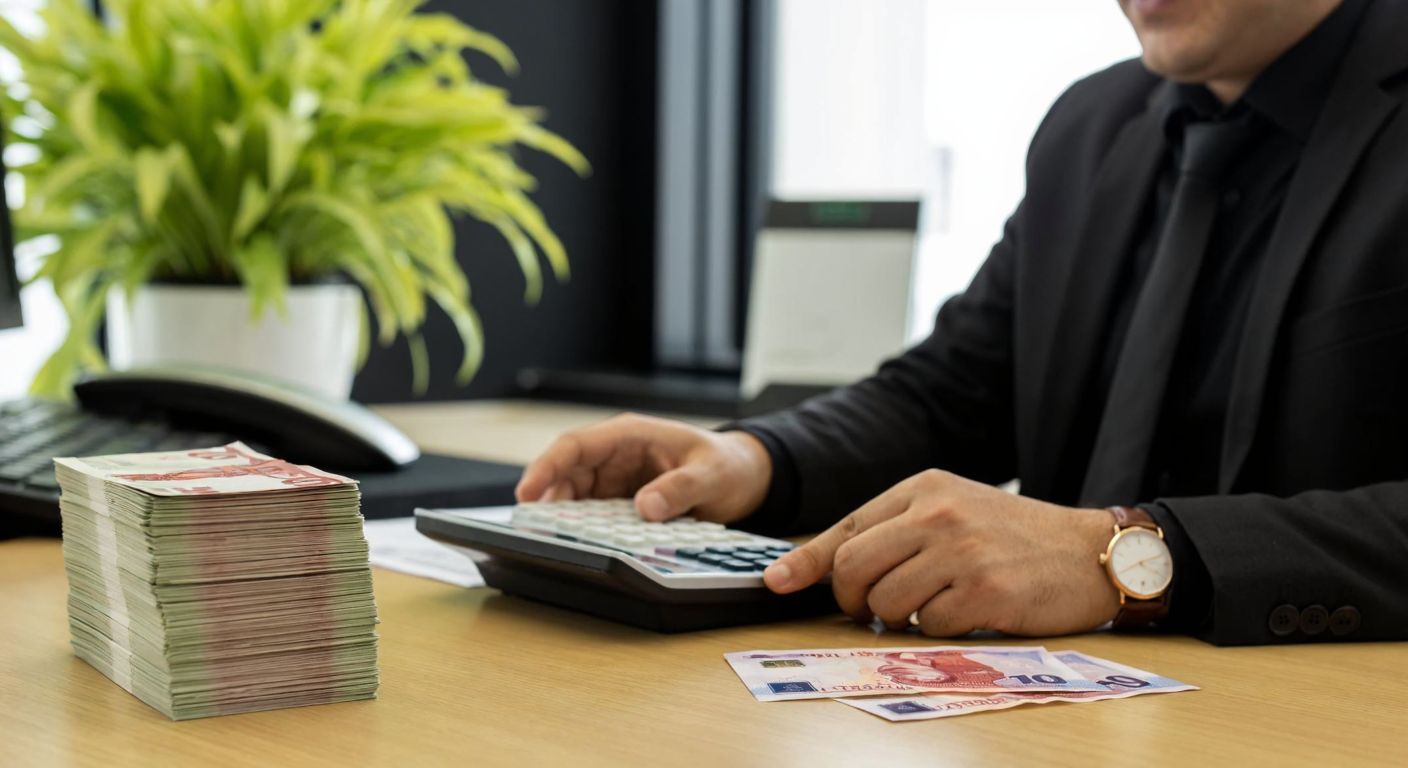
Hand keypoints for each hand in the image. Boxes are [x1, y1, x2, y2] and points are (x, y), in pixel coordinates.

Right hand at [515, 413, 771, 523]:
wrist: (743, 478)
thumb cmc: (726, 465)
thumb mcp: (710, 474)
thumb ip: (680, 488)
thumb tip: (645, 507)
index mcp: (630, 435)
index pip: (576, 446)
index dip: (547, 467)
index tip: (527, 493)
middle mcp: (615, 455)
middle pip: (566, 474)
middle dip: (545, 499)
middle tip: (531, 530)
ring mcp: (615, 480)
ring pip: (573, 497)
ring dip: (559, 518)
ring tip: (544, 541)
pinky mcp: (620, 503)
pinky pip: (591, 516)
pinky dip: (579, 529)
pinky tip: (572, 547)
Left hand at [763, 469, 1121, 636]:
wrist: (1091, 551)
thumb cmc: (1015, 536)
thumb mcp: (954, 510)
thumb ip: (897, 532)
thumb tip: (827, 569)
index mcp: (924, 488)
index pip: (847, 528)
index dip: (806, 562)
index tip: (776, 582)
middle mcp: (938, 513)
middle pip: (853, 568)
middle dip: (852, 600)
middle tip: (873, 610)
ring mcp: (961, 551)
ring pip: (886, 602)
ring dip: (900, 619)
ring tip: (931, 607)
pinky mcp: (985, 590)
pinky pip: (931, 626)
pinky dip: (941, 631)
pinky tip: (968, 613)